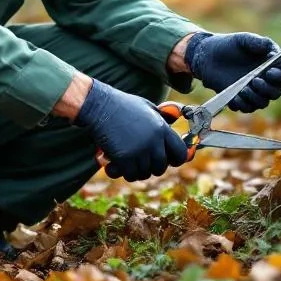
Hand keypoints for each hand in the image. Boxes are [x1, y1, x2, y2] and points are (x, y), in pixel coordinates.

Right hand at [75, 80, 190, 180]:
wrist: (100, 106)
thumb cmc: (123, 105)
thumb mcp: (148, 107)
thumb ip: (162, 118)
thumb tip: (175, 121)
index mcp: (162, 129)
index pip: (180, 153)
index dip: (175, 159)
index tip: (167, 159)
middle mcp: (154, 141)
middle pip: (161, 167)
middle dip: (152, 166)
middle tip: (140, 159)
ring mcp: (139, 151)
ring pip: (145, 173)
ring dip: (136, 169)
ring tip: (127, 160)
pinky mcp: (124, 159)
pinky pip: (130, 175)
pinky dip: (124, 173)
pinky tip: (116, 165)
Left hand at [185, 32, 280, 112]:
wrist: (208, 56)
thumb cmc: (229, 45)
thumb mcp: (244, 39)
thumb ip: (259, 42)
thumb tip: (274, 51)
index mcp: (272, 64)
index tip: (271, 70)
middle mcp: (266, 80)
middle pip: (277, 91)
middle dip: (269, 88)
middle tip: (256, 79)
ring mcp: (254, 91)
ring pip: (263, 102)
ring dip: (256, 97)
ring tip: (244, 88)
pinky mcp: (241, 99)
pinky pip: (247, 108)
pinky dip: (243, 103)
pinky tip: (236, 95)